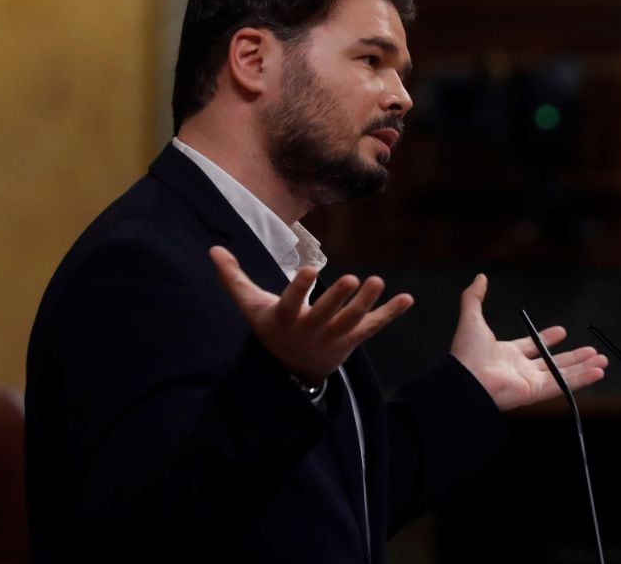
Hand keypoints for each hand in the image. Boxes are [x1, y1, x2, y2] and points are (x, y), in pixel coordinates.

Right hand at [209, 246, 413, 383]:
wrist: (292, 371)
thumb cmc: (271, 328)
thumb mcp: (251, 306)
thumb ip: (233, 278)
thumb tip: (213, 249)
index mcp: (286, 319)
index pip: (292, 303)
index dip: (299, 288)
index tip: (307, 270)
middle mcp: (311, 330)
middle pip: (326, 314)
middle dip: (339, 298)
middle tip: (352, 278)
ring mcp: (334, 336)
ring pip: (352, 321)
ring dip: (366, 303)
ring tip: (377, 281)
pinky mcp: (353, 340)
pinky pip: (374, 327)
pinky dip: (391, 314)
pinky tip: (408, 299)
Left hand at [449, 274, 606, 410]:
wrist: (466, 380)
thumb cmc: (467, 353)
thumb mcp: (472, 318)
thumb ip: (474, 297)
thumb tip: (480, 278)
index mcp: (506, 354)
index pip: (531, 346)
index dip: (547, 339)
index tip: (562, 331)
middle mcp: (519, 369)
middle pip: (553, 362)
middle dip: (574, 356)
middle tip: (591, 350)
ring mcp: (529, 382)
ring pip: (563, 374)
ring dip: (584, 367)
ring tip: (602, 360)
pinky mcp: (535, 392)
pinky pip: (563, 384)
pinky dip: (582, 379)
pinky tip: (597, 372)